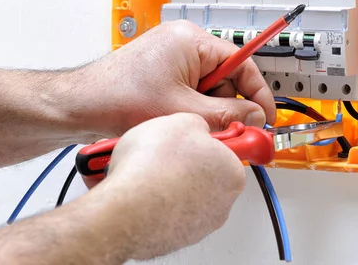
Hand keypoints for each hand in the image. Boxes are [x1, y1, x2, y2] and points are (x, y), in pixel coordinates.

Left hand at [77, 20, 274, 136]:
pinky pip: (189, 91)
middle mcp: (182, 43)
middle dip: (228, 108)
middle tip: (230, 134)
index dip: (257, 93)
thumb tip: (255, 118)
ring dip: (207, 112)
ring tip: (193, 130)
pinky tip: (180, 125)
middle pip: (225, 78)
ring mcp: (170, 58)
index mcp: (191, 40)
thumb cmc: (118, 96)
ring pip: (207, 89)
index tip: (265, 117)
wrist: (79, 105)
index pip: (241, 62)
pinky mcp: (160, 74)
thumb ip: (227, 115)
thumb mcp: (183, 110)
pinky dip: (192, 111)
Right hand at [101, 113, 245, 259]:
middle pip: (206, 174)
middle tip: (165, 152)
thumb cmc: (152, 168)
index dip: (208, 141)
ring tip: (145, 171)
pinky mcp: (174, 238)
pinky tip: (139, 190)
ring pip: (185, 195)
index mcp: (232, 172)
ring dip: (168, 183)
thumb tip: (196, 128)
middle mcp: (222, 202)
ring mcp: (198, 224)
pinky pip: (166, 213)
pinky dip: (155, 203)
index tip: (200, 139)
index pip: (229, 151)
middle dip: (186, 162)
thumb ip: (197, 124)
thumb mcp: (181, 120)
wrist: (125, 208)